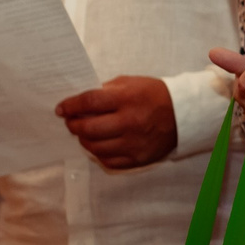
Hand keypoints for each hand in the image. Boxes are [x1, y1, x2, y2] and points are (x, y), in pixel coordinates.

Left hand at [58, 75, 177, 170]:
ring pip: (95, 147)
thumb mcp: (130, 83)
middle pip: (88, 129)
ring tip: (86, 133)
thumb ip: (105, 91)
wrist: (183, 115)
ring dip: (84, 140)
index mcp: (127, 99)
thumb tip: (79, 103)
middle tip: (71, 122)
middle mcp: (129, 122)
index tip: (61, 109)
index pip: (89, 102)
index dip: (71, 106)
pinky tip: (100, 144)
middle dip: (73, 125)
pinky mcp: (137, 158)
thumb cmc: (153, 95)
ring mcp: (133, 143)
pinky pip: (108, 161)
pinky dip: (99, 153)